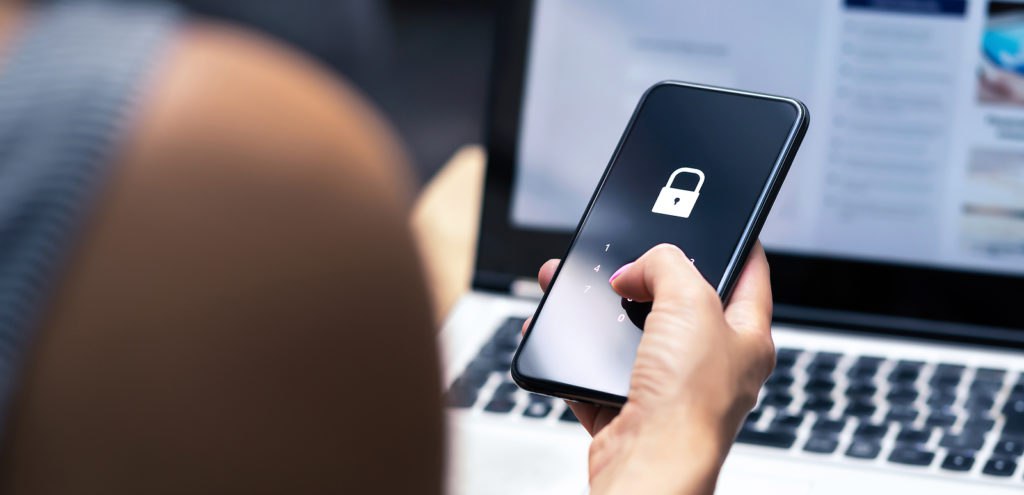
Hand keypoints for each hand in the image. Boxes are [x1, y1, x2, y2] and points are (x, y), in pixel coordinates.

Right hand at [523, 243, 774, 493]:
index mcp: (747, 338)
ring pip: (633, 334)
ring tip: (576, 289)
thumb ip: (667, 265)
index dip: (734, 243)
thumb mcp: (690, 302)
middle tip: (625, 258)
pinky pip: (598, 372)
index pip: (750, 275)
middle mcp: (712, 364)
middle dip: (644, 276)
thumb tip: (636, 270)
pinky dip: (576, 354)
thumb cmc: (689, 403)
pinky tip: (562, 335)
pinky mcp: (629, 408)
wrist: (648, 466)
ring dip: (602, 312)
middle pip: (679, 302)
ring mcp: (669, 388)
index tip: (718, 222)